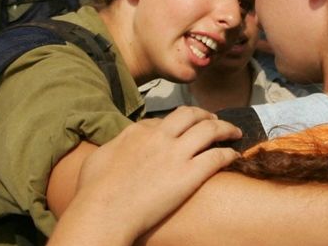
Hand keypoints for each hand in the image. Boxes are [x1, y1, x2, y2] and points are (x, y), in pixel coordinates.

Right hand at [49, 107, 240, 245]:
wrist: (103, 212)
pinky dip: (229, 153)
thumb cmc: (93, 191)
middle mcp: (160, 136)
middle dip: (205, 114)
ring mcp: (176, 154)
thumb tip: (122, 143)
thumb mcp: (100, 156)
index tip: (182, 129)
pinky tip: (235, 155)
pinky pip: (217, 157)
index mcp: (138, 131)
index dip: (176, 123)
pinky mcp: (189, 174)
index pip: (163, 119)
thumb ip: (117, 144)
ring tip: (235, 132)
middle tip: (214, 119)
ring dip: (226, 128)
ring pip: (210, 129)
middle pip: (190, 114)